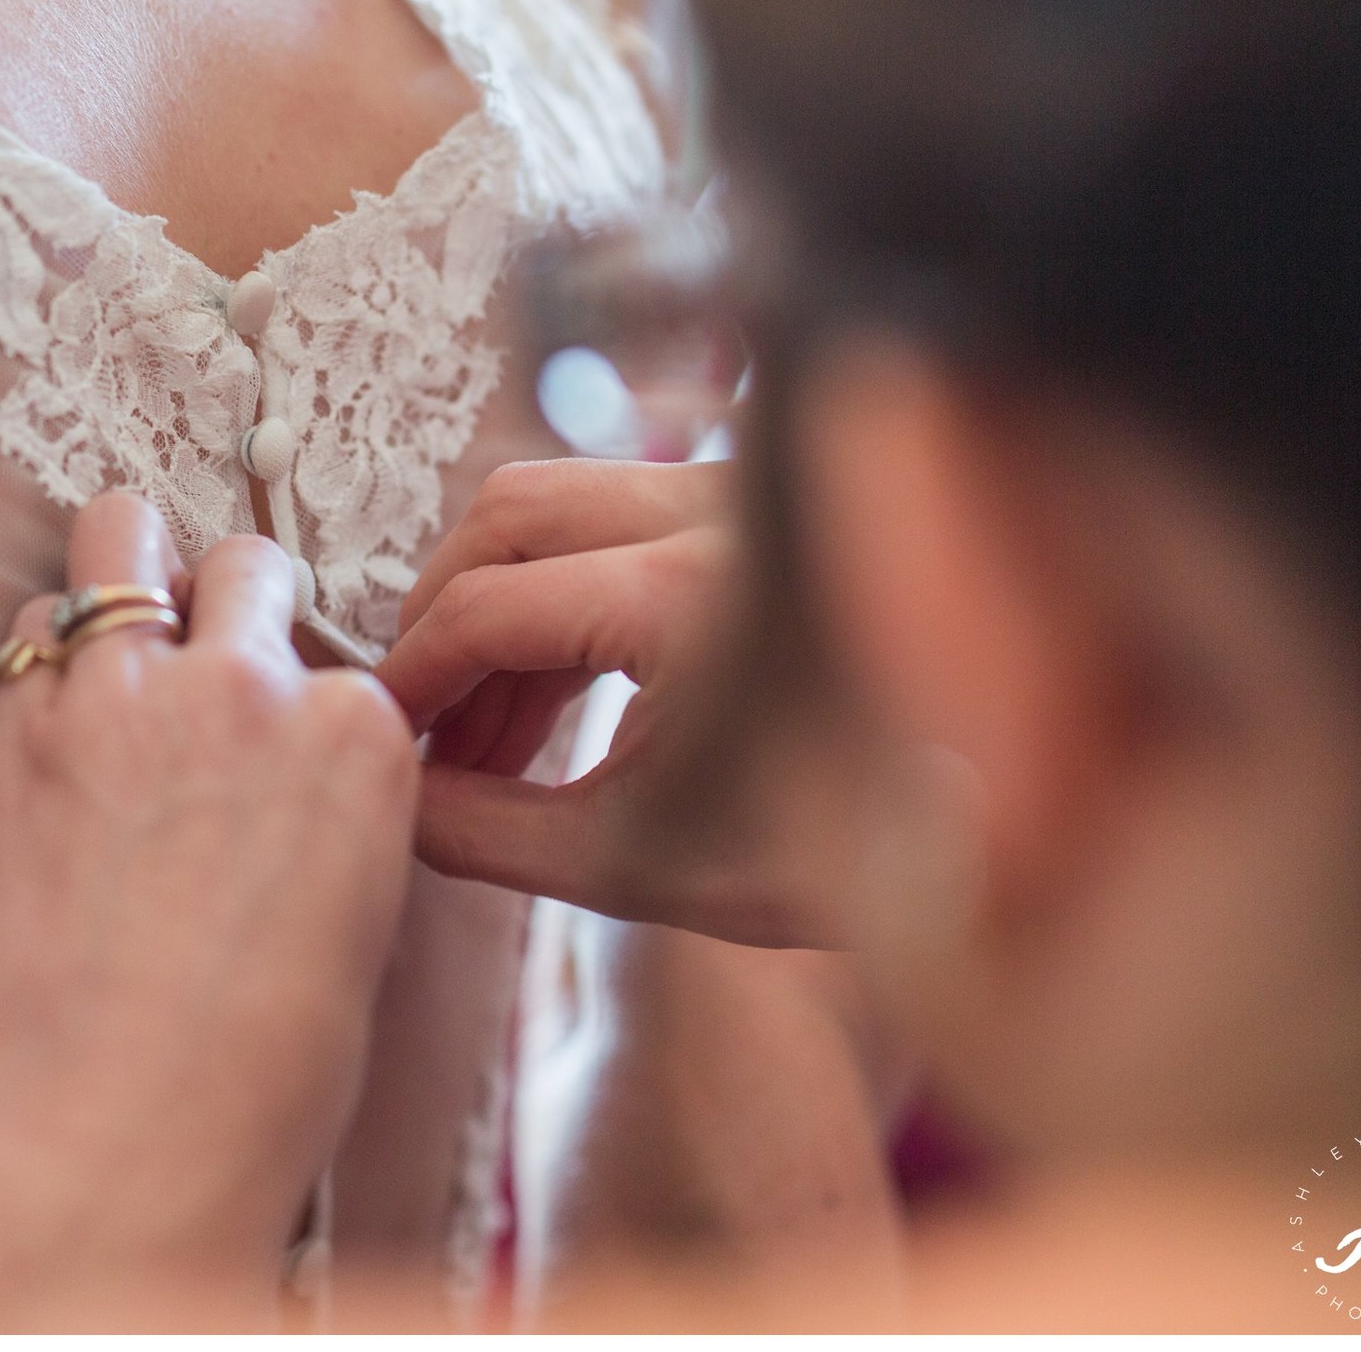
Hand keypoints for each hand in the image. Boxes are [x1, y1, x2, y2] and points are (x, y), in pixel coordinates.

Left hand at [0, 493, 421, 1328]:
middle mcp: (255, 688)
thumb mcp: (355, 924)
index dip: (295, 701)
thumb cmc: (261, 1069)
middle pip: (245, 565)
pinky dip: (40, 653)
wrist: (130, 1123)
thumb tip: (285, 795)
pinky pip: (29, 626)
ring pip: (121, 533)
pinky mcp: (24, 724)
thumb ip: (330, 818)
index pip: (337, 662)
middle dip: (223, 604)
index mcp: (361, 740)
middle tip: (191, 669)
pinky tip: (42, 713)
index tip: (267, 745)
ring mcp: (133, 692)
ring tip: (107, 633)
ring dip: (121, 572)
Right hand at [378, 457, 859, 947]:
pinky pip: (612, 517)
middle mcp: (718, 513)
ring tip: (482, 731)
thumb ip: (491, 833)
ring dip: (496, 602)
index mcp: (691, 596)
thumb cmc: (826, 854)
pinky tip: (542, 702)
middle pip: (509, 513)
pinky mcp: (749, 510)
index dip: (413, 677)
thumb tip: (395, 801)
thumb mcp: (636, 864)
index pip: (490, 607)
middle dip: (441, 614)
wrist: (978, 837)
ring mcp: (740, 497)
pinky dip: (557, 593)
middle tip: (420, 719)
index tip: (382, 738)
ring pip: (556, 501)